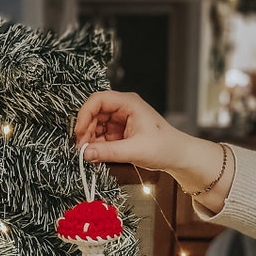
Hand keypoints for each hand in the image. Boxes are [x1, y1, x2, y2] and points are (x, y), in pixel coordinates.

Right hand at [74, 90, 234, 202]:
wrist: (177, 155)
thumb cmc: (164, 147)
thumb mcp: (134, 150)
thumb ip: (108, 152)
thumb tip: (85, 153)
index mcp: (129, 103)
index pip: (99, 100)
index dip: (85, 114)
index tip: (79, 131)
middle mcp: (123, 108)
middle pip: (95, 112)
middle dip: (86, 130)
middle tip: (81, 148)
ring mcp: (121, 119)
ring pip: (96, 124)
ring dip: (90, 139)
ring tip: (88, 154)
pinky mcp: (120, 131)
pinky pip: (102, 135)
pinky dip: (97, 145)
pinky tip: (96, 155)